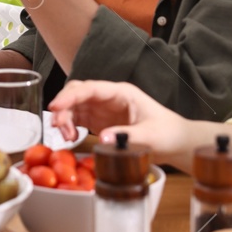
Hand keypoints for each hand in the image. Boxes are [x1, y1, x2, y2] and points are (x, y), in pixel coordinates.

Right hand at [47, 79, 198, 158]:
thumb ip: (127, 136)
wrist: (176, 143)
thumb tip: (103, 139)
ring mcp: (103, 109)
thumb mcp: (150, 136)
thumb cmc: (168, 133)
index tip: (55, 107)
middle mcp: (109, 98)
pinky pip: (78, 119)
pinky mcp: (100, 122)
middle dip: (63, 106)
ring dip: (64, 118)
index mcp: (122, 93)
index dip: (70, 96)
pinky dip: (69, 126)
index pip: (90, 88)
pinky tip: (70, 137)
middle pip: (77, 93)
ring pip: (75, 106)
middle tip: (57, 126)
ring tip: (65, 136)